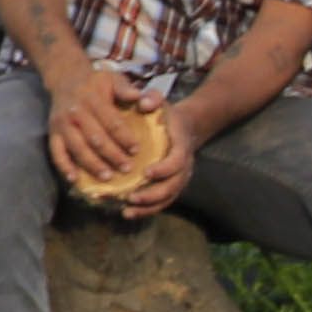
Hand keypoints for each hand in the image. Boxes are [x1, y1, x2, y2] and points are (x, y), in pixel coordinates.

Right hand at [44, 64, 157, 196]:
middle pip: (95, 138)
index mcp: (92, 99)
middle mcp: (75, 113)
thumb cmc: (96, 82)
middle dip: (112, 155)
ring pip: (78, 148)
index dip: (124, 137)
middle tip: (127, 169)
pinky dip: (64, 167)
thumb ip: (126, 88)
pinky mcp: (53, 134)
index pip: (111, 121)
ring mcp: (62, 125)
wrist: (65, 79)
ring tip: (108, 177)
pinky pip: (56, 153)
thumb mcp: (112, 78)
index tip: (137, 150)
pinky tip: (75, 179)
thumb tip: (139, 96)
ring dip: (92, 164)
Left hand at [114, 101, 201, 218]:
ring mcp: (178, 179)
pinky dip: (146, 210)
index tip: (146, 172)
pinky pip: (161, 203)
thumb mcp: (160, 101)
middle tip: (131, 197)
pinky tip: (127, 213)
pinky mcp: (170, 187)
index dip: (164, 169)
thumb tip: (143, 102)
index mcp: (182, 147)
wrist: (183, 128)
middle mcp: (184, 167)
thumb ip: (153, 98)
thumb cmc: (165, 115)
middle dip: (152, 194)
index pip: (177, 161)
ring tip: (126, 210)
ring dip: (148, 207)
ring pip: (167, 198)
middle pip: (172, 186)